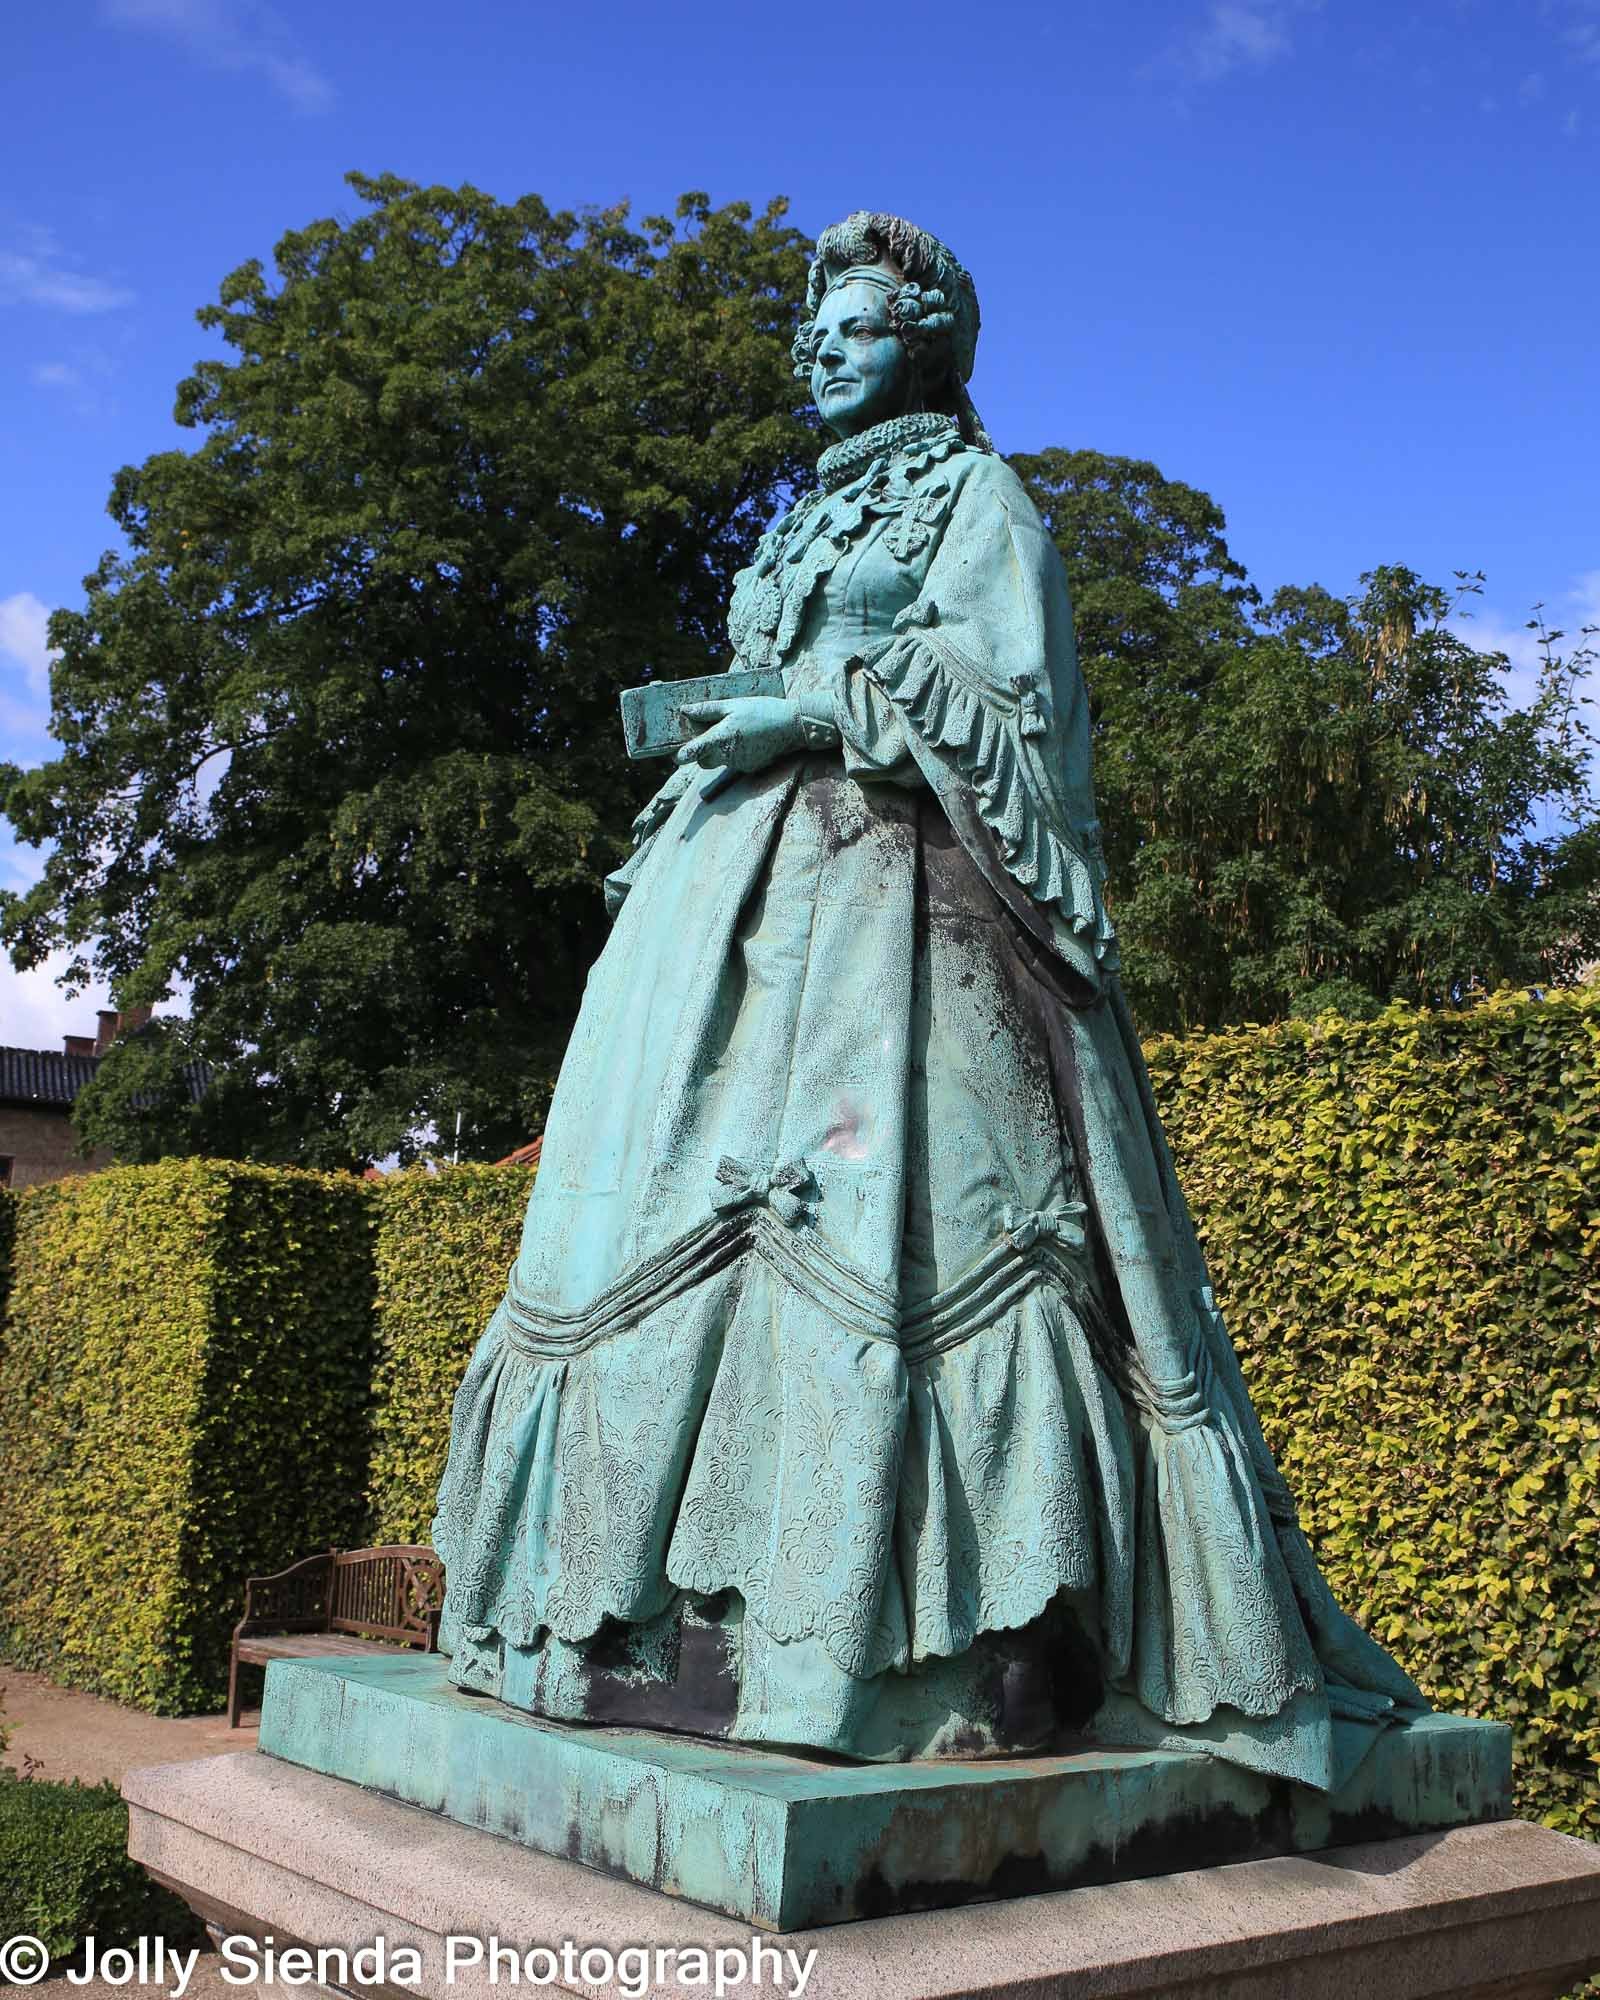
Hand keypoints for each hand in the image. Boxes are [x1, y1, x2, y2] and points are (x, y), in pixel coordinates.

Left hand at [675, 697, 805, 774]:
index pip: (693, 753)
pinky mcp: (750, 767)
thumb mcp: (733, 704)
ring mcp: (739, 763)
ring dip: (720, 750)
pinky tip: (748, 738)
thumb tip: (686, 711)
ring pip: (720, 761)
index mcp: (720, 738)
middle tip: (709, 735)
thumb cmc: (762, 711)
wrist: (792, 726)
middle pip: (704, 761)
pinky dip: (736, 752)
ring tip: (735, 732)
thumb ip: (707, 710)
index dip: (681, 755)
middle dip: (702, 752)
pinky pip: (735, 762)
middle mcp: (728, 755)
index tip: (676, 755)